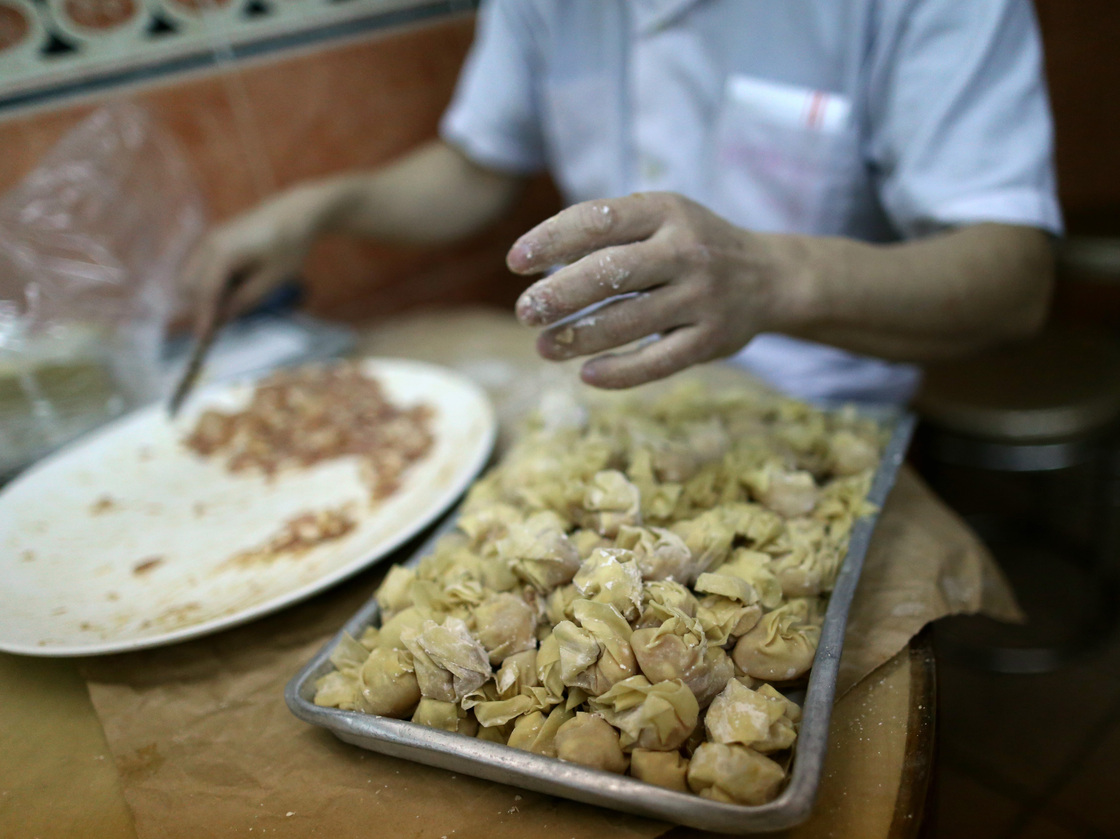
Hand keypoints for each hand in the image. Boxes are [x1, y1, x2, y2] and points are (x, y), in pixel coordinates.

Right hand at [182, 185, 335, 335]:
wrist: (294, 212)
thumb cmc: (289, 244)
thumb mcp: (273, 278)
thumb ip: (246, 299)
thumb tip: (223, 318)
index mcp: (224, 253)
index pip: (205, 293)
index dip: (203, 318)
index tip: (203, 341)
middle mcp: (209, 243)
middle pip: (189, 285)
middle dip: (201, 306)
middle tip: (224, 321)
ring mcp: (209, 239)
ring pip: (190, 275)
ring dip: (204, 294)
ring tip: (234, 300)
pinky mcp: (213, 240)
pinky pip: (199, 266)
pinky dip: (208, 281)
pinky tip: (233, 286)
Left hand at [507, 192, 808, 388]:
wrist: (770, 277)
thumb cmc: (691, 246)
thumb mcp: (660, 218)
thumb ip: (608, 229)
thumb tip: (534, 259)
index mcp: (666, 210)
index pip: (598, 219)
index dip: (551, 240)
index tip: (515, 262)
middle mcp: (686, 250)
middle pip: (609, 273)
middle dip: (558, 295)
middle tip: (524, 313)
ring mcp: (702, 297)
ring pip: (629, 321)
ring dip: (578, 338)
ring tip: (544, 347)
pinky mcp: (711, 340)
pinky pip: (658, 362)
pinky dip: (619, 372)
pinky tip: (587, 375)